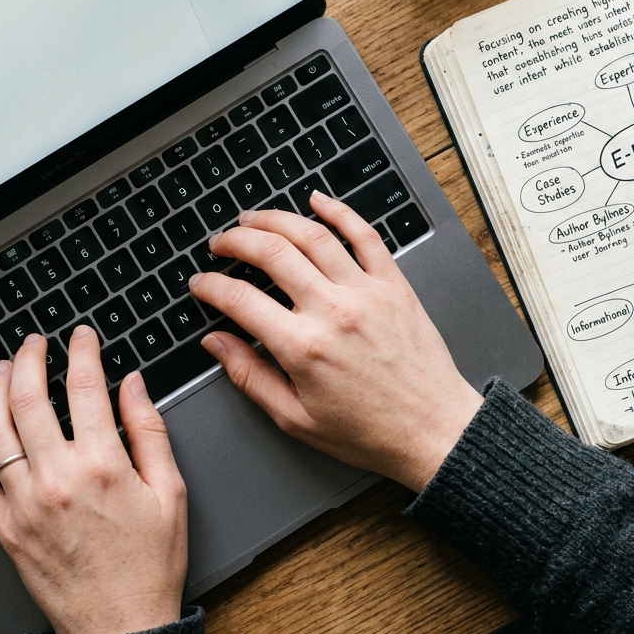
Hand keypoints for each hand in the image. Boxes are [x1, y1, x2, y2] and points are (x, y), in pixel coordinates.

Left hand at [0, 327, 187, 633]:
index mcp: (103, 466)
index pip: (85, 387)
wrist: (120, 627)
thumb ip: (150, 432)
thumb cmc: (150, 564)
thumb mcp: (171, 493)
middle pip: (30, 399)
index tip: (82, 336)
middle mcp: (57, 479)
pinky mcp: (4, 527)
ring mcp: (24, 503)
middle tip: (35, 342)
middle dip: (30, 359)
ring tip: (2, 368)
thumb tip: (135, 385)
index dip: (82, 351)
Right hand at [190, 191, 481, 491]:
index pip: (240, 300)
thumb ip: (249, 376)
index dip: (211, 287)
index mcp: (303, 347)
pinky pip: (364, 235)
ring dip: (276, 219)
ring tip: (253, 220)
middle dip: (235, 241)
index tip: (200, 284)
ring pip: (312, 235)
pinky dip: (339, 211)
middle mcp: (333, 311)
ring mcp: (366, 292)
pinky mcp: (394, 285)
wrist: (433, 430)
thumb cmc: (368, 432)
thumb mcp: (295, 418)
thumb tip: (215, 343)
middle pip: (272, 253)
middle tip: (220, 244)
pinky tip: (317, 201)